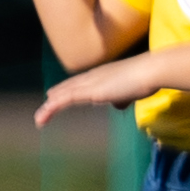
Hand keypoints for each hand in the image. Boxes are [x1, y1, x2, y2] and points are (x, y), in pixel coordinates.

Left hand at [34, 52, 158, 128]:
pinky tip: (46, 111)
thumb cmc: (146, 79)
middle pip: (68, 87)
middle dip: (56, 97)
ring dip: (50, 108)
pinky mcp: (90, 91)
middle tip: (44, 106)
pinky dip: (54, 106)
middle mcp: (92, 76)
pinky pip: (66, 99)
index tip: (56, 95)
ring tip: (39, 119)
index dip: (67, 89)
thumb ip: (123, 97)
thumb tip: (117, 105)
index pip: (79, 82)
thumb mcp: (132, 91)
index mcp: (102, 74)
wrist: (150, 71)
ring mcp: (90, 83)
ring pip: (63, 94)